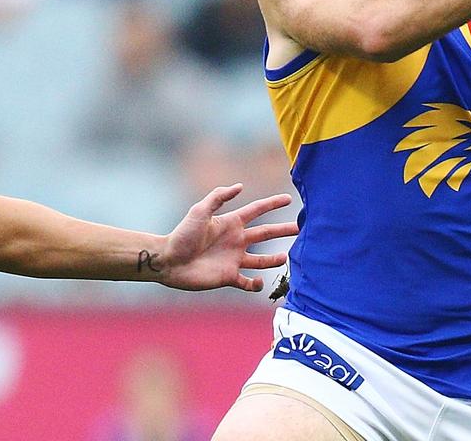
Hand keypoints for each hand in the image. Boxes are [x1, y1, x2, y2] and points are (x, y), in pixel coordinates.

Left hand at [158, 184, 297, 292]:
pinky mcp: (229, 277)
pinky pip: (247, 282)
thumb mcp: (200, 211)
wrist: (170, 261)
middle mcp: (236, 240)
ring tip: (286, 258)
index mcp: (231, 223)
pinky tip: (258, 282)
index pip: (257, 211)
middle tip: (301, 228)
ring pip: (261, 259)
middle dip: (283, 230)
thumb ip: (219, 197)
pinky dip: (255, 284)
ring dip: (274, 259)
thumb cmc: (183, 235)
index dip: (272, 204)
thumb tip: (240, 186)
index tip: (289, 199)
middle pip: (265, 234)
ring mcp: (233, 260)